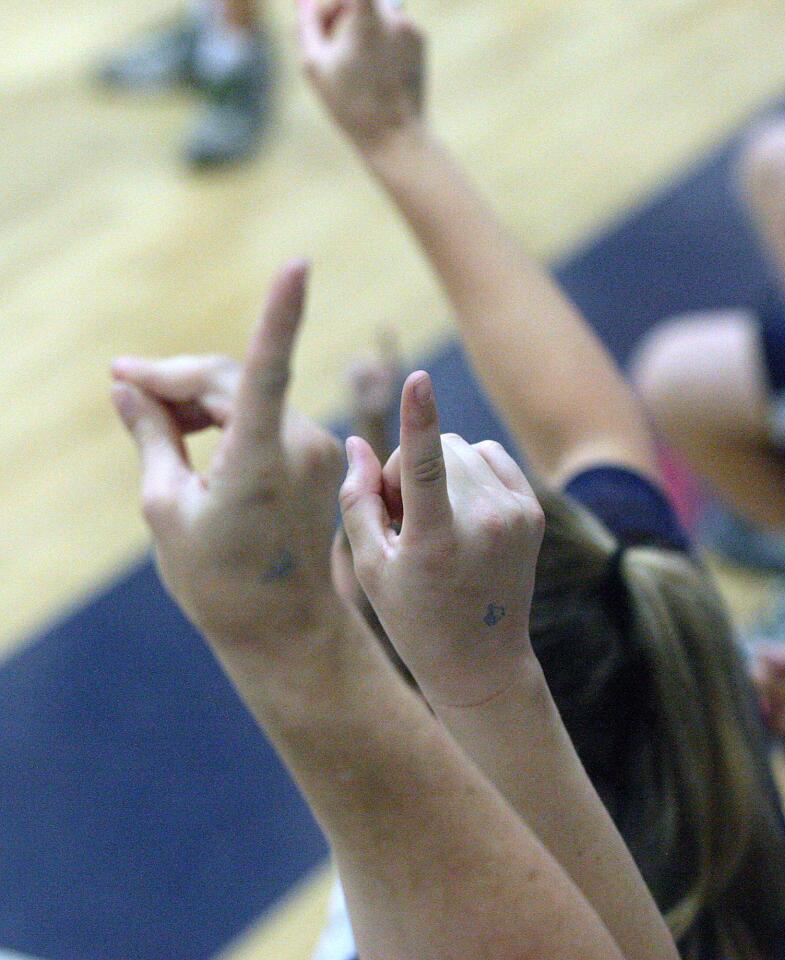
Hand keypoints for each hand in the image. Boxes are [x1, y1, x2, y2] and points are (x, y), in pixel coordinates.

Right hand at [112, 262, 345, 661]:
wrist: (283, 627)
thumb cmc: (218, 579)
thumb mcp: (166, 508)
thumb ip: (151, 436)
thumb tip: (128, 386)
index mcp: (259, 462)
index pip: (266, 373)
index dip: (280, 315)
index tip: (298, 266)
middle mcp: (299, 447)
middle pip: (233, 380)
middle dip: (176, 377)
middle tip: (122, 382)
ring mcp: (315, 449)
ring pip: (252, 394)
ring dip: (199, 396)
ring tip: (149, 414)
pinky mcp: (317, 456)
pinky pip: (269, 414)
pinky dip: (228, 414)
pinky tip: (189, 430)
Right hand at [297, 0, 424, 150]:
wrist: (396, 137)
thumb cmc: (350, 105)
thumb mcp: (315, 65)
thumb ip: (306, 25)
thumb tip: (303, 2)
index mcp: (367, 16)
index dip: (333, 3)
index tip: (322, 18)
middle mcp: (393, 14)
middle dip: (339, 9)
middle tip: (324, 37)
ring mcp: (410, 26)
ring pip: (375, 10)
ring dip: (358, 25)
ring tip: (348, 63)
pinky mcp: (421, 40)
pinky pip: (392, 27)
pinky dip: (378, 39)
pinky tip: (372, 72)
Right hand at [340, 371, 545, 707]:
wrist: (483, 661)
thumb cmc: (413, 618)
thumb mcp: (369, 567)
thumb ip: (358, 501)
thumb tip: (356, 442)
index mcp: (436, 544)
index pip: (425, 468)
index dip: (417, 419)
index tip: (418, 378)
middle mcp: (484, 525)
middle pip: (436, 449)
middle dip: (409, 469)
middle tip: (402, 518)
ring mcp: (515, 516)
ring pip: (462, 449)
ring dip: (439, 470)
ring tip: (433, 521)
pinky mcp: (531, 511)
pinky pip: (489, 457)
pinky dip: (469, 473)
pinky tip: (461, 514)